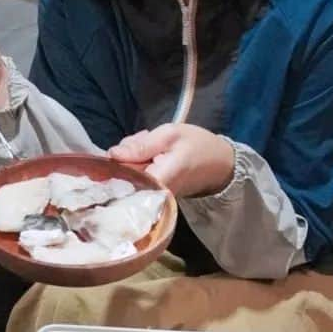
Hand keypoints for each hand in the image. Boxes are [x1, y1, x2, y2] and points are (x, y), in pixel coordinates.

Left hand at [107, 124, 234, 197]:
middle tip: (146, 139)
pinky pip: (137, 176)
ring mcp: (151, 196)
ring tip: (153, 144)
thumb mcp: (170, 135)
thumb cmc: (197, 147)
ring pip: (129, 173)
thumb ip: (141, 145)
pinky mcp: (152, 193)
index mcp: (156, 181)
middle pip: (122, 174)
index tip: (127, 146)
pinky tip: (153, 153)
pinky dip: (141, 162)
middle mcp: (151, 194)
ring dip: (135, 156)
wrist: (220, 165)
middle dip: (127, 154)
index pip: (120, 176)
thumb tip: (112, 154)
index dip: (116, 160)